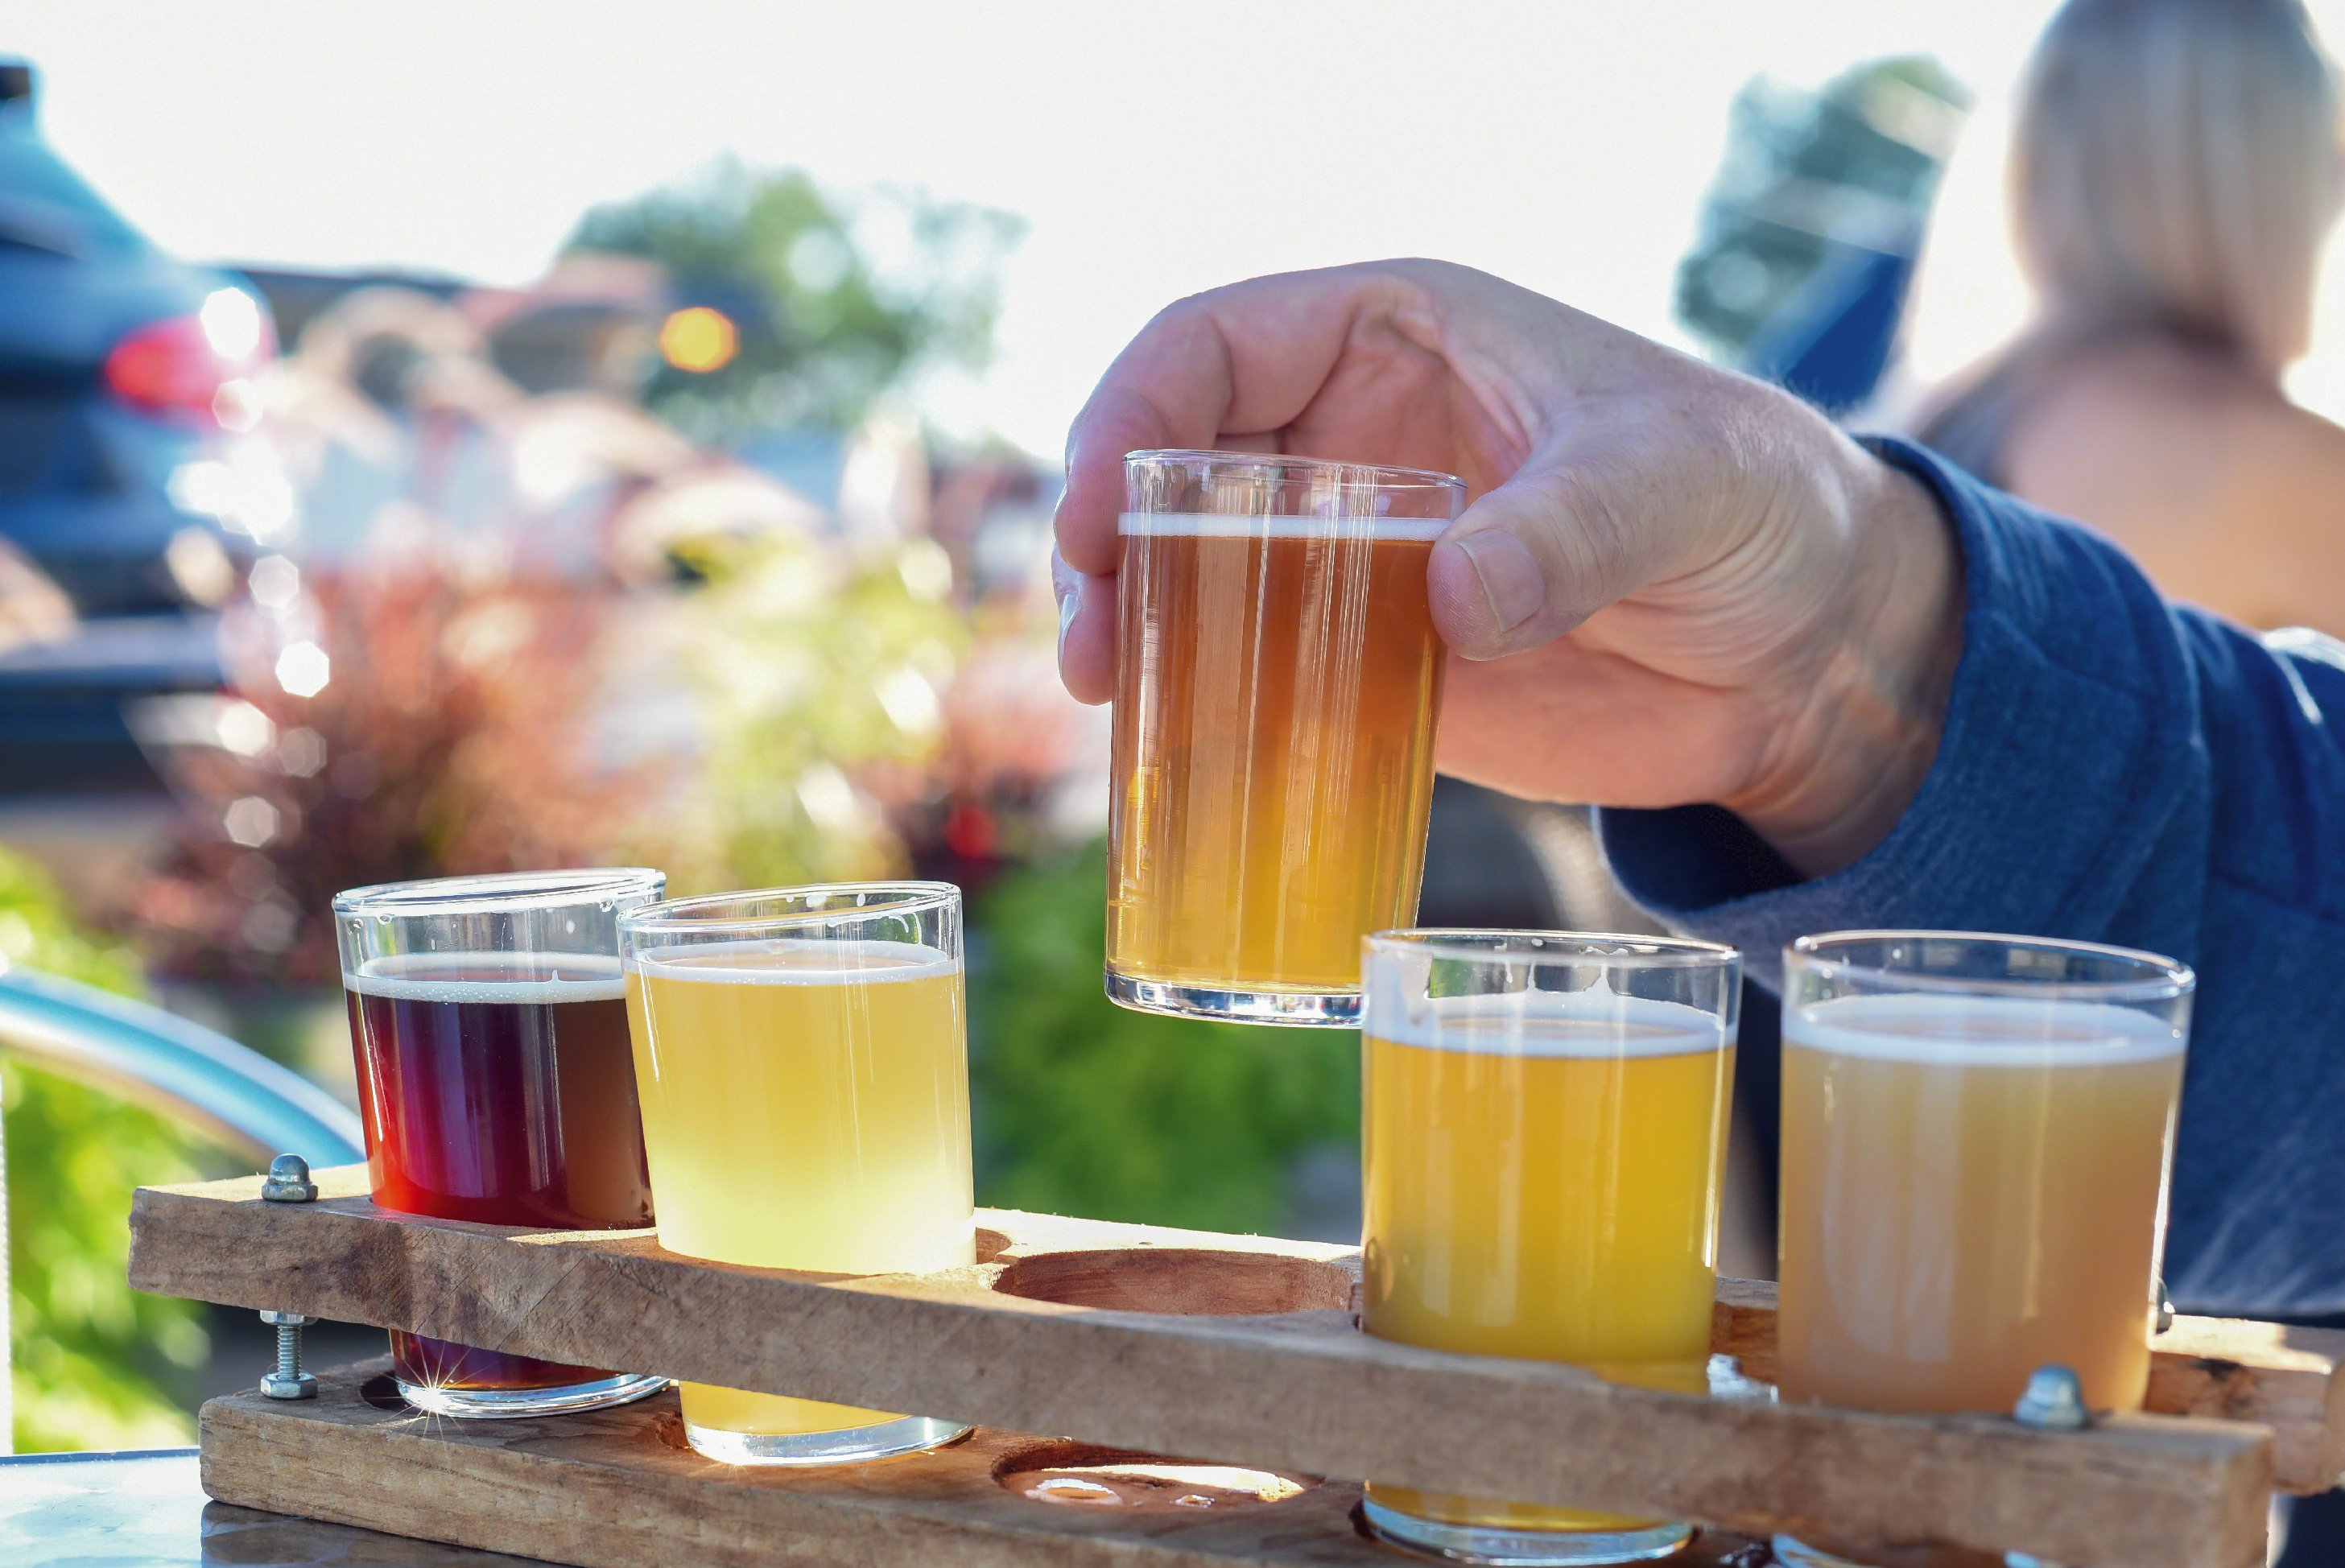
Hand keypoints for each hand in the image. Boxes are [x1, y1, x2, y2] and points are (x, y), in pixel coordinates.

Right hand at [1052, 260, 1961, 877]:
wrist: (1808, 647)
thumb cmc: (1754, 504)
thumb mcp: (1678, 486)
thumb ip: (1571, 527)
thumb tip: (1455, 592)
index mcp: (1395, 337)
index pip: (1213, 345)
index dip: (1130, 413)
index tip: (1096, 508)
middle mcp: (1347, 440)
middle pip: (1170, 471)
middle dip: (1108, 548)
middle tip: (1095, 645)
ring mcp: (1353, 560)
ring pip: (1196, 583)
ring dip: (1141, 639)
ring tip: (1116, 707)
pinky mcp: (1377, 665)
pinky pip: (1263, 684)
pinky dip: (1213, 723)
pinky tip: (1183, 773)